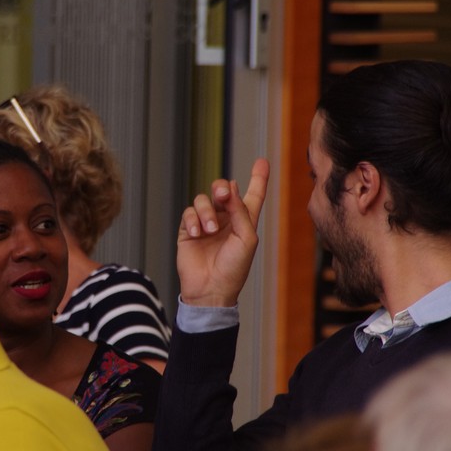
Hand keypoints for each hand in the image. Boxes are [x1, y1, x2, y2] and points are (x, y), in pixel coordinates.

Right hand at [177, 158, 269, 307]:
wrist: (211, 289)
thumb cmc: (234, 269)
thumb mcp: (246, 239)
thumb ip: (240, 212)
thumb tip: (229, 188)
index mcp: (244, 221)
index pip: (253, 195)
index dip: (258, 178)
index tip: (262, 162)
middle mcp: (226, 219)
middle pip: (223, 190)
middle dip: (221, 187)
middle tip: (222, 195)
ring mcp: (206, 223)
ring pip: (203, 200)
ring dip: (206, 211)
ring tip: (209, 229)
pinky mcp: (189, 230)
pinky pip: (189, 213)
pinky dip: (193, 221)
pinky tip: (197, 234)